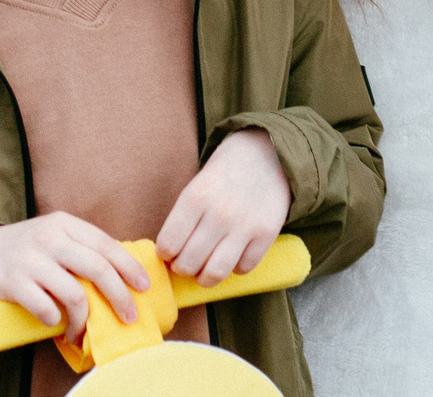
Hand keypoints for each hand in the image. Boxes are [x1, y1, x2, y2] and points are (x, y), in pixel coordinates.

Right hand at [0, 212, 151, 337]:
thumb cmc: (24, 249)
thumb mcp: (53, 236)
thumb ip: (80, 248)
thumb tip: (121, 273)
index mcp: (64, 224)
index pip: (105, 244)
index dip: (128, 266)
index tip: (144, 286)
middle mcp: (49, 238)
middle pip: (97, 268)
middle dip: (119, 296)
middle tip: (129, 317)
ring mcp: (30, 259)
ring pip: (74, 293)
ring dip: (84, 319)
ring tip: (81, 331)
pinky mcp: (11, 282)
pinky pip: (44, 307)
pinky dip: (55, 320)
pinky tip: (55, 325)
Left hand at [157, 129, 290, 285]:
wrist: (267, 153)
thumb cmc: (224, 174)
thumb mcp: (196, 187)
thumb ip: (183, 219)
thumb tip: (169, 256)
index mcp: (195, 198)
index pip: (168, 244)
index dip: (165, 254)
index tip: (170, 252)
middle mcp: (219, 213)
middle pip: (188, 264)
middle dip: (183, 268)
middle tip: (187, 262)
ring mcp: (244, 225)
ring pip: (215, 273)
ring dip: (205, 278)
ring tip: (205, 271)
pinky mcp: (266, 234)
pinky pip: (243, 268)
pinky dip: (236, 268)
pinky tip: (234, 255)